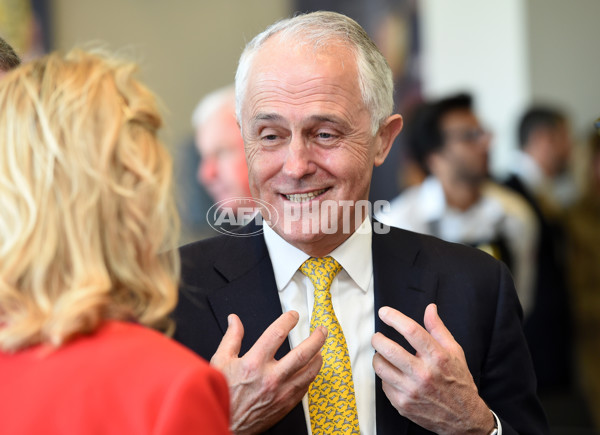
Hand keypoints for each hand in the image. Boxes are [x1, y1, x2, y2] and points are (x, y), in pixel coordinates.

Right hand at [211, 311, 326, 434]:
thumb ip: (231, 338)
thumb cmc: (223, 394)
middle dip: (316, 338)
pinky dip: (310, 376)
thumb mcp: (220, 361)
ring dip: (318, 357)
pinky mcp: (286, 404)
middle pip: (303, 353)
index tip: (293, 315)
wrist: (226, 424)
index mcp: (254, 363)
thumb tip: (234, 320)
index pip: (277, 334)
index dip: (288, 320)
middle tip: (322, 330)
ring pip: (309, 371)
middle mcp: (270, 377)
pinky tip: (310, 370)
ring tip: (320, 349)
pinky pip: (305, 387)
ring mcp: (281, 392)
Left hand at [371, 304, 494, 434]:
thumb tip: (430, 309)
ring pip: (380, 367)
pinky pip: (383, 384)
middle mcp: (423, 374)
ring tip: (383, 354)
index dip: (394, 318)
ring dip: (378, 357)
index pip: (411, 331)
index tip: (384, 312)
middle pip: (389, 349)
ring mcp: (411, 390)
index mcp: (437, 357)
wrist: (463, 418)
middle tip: (377, 337)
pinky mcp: (402, 404)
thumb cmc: (458, 382)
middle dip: (378, 338)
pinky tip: (394, 374)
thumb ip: (438, 329)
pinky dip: (385, 376)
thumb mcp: (455, 352)